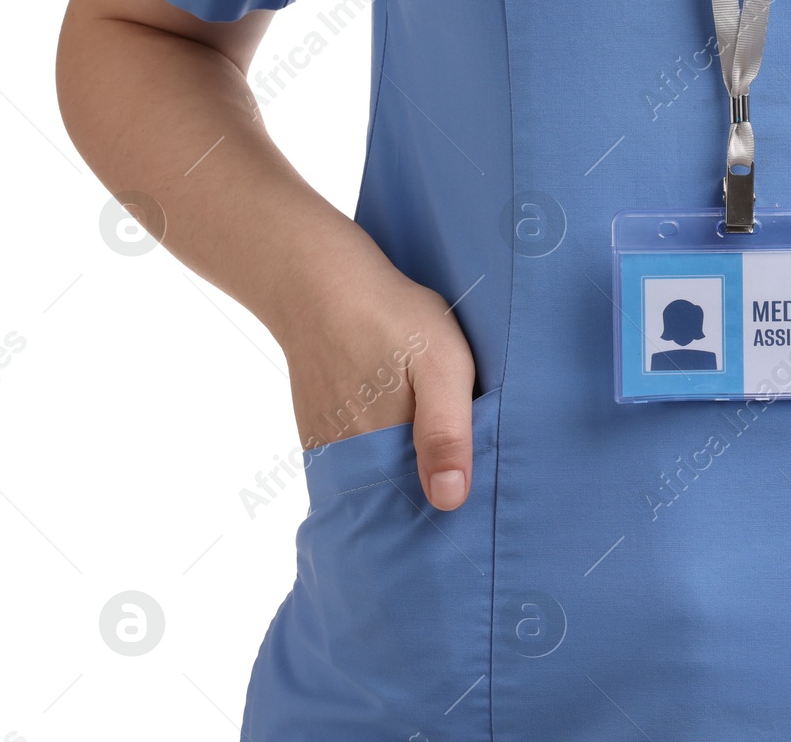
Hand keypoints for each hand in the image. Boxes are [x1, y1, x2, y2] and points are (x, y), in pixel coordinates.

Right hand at [280, 264, 477, 510]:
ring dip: (402, 476)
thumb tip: (449, 501)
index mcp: (385, 452)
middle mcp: (349, 460)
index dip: (447, 505)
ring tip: (432, 451)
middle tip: (459, 471)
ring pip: (374, 479)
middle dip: (425, 496)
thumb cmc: (390, 317)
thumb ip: (446, 432)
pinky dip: (375, 457)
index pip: (419, 508)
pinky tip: (396, 430)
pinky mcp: (318, 429)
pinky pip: (352, 461)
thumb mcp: (441, 364)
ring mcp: (329, 446)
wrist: (319, 282)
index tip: (472, 501)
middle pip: (396, 497)